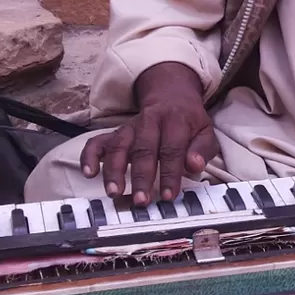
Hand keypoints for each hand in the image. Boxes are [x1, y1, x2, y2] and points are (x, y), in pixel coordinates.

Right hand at [80, 61, 219, 203]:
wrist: (171, 93)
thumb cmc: (189, 121)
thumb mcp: (205, 131)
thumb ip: (202, 149)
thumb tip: (194, 165)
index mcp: (175, 121)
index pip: (172, 149)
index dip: (169, 174)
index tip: (168, 196)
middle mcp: (150, 122)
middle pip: (143, 149)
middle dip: (141, 176)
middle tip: (140, 201)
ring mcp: (130, 127)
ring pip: (118, 146)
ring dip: (114, 170)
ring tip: (114, 192)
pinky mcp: (115, 132)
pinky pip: (98, 141)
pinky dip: (90, 156)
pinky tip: (88, 173)